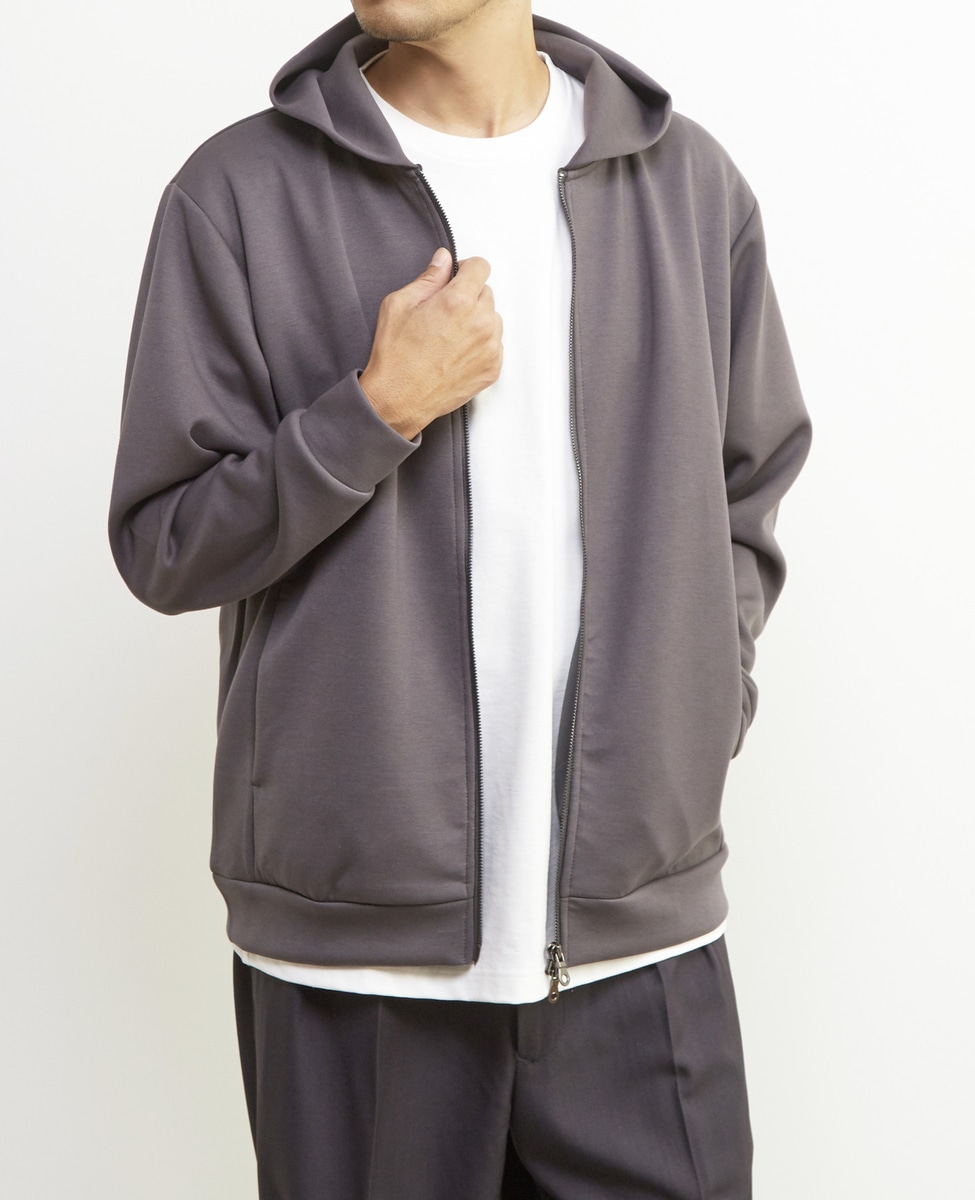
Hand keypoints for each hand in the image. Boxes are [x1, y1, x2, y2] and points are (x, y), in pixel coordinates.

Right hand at [359, 249, 502, 439]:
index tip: (457, 278)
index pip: (481, 267)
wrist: (399, 399)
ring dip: (478, 320)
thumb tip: (443, 260)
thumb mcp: (400, 305)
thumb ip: (429, 278)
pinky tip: (457, 352)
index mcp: (458, 301)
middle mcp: (480, 323)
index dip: (466, 269)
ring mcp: (490, 348)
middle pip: (487, 293)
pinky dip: (481, 344)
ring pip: (494, 319)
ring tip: (451, 335)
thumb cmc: (395, 356)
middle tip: (445, 312)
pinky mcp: (492, 369)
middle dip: (469, 296)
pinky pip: (495, 344)